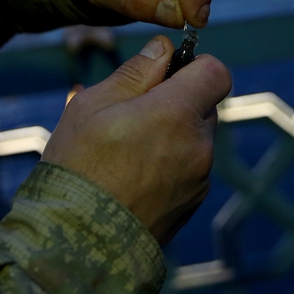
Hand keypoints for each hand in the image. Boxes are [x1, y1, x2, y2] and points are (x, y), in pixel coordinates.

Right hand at [41, 35, 231, 243]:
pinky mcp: (192, 204)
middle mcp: (198, 145)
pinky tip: (131, 176)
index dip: (195, 65)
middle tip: (132, 113)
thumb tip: (163, 49)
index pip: (216, 72)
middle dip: (177, 102)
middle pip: (205, 106)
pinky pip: (189, 169)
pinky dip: (169, 164)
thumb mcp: (93, 105)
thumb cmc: (78, 167)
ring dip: (171, 134)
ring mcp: (199, 179)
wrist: (77, 244)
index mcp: (176, 114)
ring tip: (125, 149)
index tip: (166, 73)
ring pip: (195, 139)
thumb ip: (136, 72)